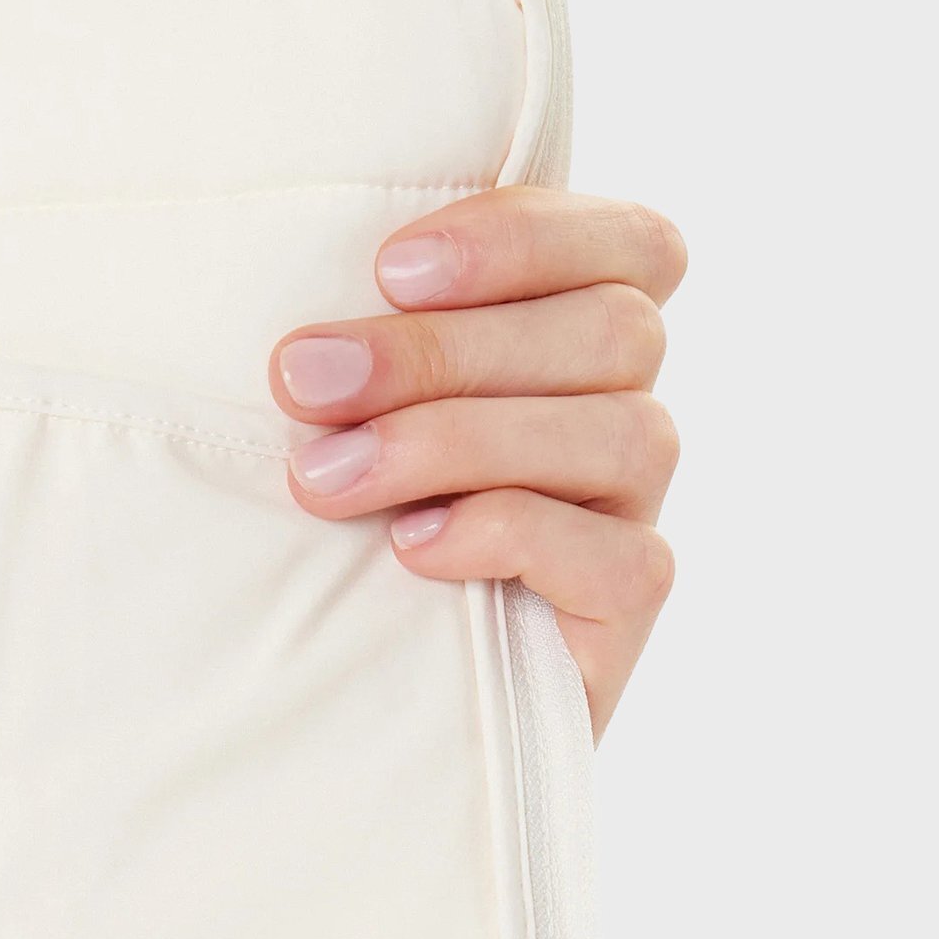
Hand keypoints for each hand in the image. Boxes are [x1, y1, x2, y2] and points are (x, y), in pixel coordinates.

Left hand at [269, 187, 686, 740]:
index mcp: (576, 335)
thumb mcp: (343, 409)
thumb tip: (306, 321)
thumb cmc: (330, 520)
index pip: (635, 245)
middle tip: (303, 381)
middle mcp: (624, 413)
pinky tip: (412, 547)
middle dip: (443, 349)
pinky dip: (509, 534)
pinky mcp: (628, 611)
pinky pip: (622, 557)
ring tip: (328, 478)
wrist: (349, 703)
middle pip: (616, 331)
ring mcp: (635, 514)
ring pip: (622, 434)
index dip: (531, 235)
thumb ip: (366, 338)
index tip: (390, 268)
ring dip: (459, 440)